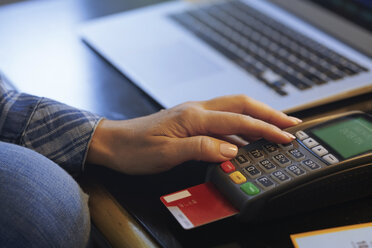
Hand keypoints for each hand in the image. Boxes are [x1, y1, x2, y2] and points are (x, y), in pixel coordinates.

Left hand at [86, 95, 300, 173]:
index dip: (265, 128)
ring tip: (276, 127)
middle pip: (241, 105)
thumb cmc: (135, 149)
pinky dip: (240, 127)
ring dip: (257, 117)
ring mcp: (194, 114)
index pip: (238, 121)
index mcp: (193, 117)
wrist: (113, 143)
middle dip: (269, 113)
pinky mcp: (190, 122)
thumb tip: (232, 150)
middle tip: (291, 123)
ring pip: (233, 110)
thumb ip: (201, 149)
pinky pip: (222, 121)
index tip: (285, 136)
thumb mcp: (167, 154)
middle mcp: (197, 110)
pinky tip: (247, 138)